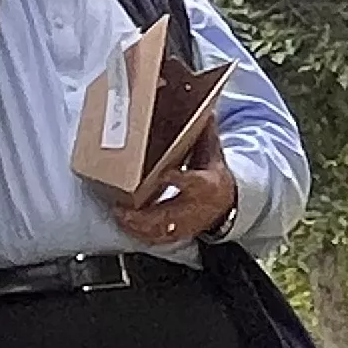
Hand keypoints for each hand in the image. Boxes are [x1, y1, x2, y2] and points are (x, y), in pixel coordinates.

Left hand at [106, 128, 236, 246]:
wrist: (228, 203)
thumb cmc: (215, 176)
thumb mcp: (213, 153)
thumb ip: (204, 134)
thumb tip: (204, 109)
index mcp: (206, 184)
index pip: (192, 181)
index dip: (178, 179)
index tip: (163, 174)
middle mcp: (196, 207)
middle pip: (169, 213)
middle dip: (144, 213)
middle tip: (121, 205)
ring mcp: (187, 224)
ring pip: (161, 229)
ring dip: (138, 225)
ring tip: (118, 214)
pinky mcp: (180, 234)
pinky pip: (159, 238)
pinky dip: (140, 234)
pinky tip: (126, 225)